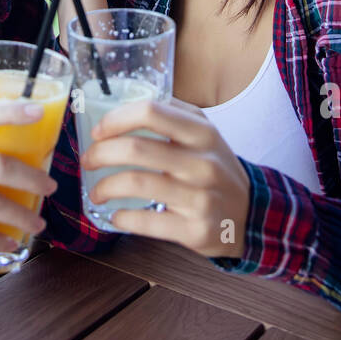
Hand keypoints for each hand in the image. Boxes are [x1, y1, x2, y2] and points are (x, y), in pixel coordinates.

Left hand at [78, 97, 251, 258]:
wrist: (252, 215)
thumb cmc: (216, 169)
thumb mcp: (206, 135)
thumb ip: (172, 116)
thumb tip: (121, 109)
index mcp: (202, 133)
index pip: (151, 112)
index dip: (116, 119)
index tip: (97, 131)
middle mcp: (203, 163)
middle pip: (136, 149)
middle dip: (101, 154)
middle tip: (88, 161)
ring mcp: (201, 198)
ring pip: (137, 185)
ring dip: (105, 188)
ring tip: (96, 192)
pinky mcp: (196, 230)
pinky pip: (147, 222)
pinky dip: (123, 218)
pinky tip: (116, 216)